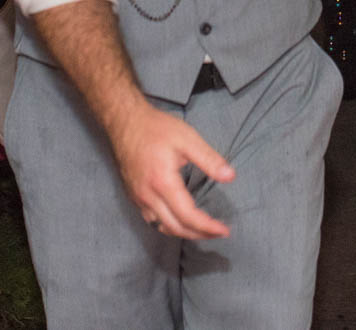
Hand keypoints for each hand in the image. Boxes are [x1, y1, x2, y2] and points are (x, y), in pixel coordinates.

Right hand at [108, 104, 235, 239]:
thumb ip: (209, 159)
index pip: (188, 216)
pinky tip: (179, 220)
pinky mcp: (133, 196)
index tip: (224, 230)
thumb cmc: (156, 128)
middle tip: (218, 233)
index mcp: (162, 182)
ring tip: (203, 230)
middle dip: (199, 234)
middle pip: (175, 228)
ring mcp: (138, 198)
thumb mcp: (187, 138)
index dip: (207, 227)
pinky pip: (151, 220)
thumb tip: (230, 177)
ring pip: (161, 227)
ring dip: (183, 233)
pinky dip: (168, 226)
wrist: (125, 122)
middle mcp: (148, 195)